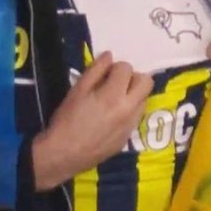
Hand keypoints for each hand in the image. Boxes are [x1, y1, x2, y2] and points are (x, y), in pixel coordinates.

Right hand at [32, 52, 152, 190]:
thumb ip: (96, 70)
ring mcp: (131, 125)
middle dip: (133, 77)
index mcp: (114, 95)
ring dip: (133, 94)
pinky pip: (137, 116)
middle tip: (115, 83)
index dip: (115, 67)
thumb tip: (109, 55)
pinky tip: (111, 117)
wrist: (64, 155)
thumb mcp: (77, 90)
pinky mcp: (128, 138)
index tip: (105, 74)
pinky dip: (129, 110)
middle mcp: (129, 109)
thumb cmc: (67, 120)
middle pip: (147, 82)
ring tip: (113, 100)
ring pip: (144, 99)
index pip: (127, 68)